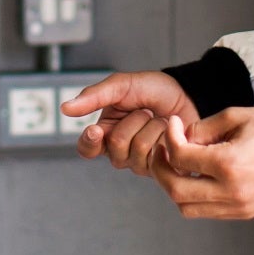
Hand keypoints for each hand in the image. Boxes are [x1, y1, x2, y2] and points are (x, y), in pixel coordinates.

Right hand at [62, 71, 200, 174]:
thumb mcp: (122, 85)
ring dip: (151, 127)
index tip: (96, 130)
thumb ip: (94, 96)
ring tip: (159, 119)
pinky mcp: (161, 169)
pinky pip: (156, 157)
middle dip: (133, 121)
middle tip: (145, 110)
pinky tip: (169, 132)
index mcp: (106, 132)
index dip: (89, 142)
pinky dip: (165, 137)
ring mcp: (140, 162)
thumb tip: (65, 108)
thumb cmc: (154, 89)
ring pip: (136, 151)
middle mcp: (120, 151)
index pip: (87, 149)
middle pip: (115, 147)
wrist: (188, 94)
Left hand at [148, 108, 253, 219]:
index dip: (169, 137)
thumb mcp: (236, 116)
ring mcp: (238, 206)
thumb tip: (180, 138)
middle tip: (162, 149)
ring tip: (177, 164)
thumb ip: (202, 129)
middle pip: (175, 190)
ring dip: (174, 185)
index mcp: (228, 164)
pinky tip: (196, 175)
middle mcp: (231, 191)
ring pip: (187, 207)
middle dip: (160, 167)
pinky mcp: (243, 213)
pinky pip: (206, 211)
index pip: (180, 157)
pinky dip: (193, 196)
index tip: (173, 124)